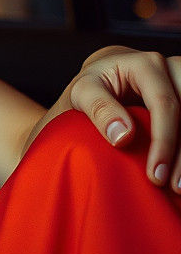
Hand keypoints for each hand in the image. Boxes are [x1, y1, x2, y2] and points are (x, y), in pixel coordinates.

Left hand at [56, 46, 180, 191]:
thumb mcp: (83, 91)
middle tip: (174, 187)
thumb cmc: (92, 85)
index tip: (155, 174)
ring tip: (179, 186)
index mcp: (146, 65)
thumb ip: (99, 109)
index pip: (165, 104)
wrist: (106, 77)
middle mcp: (172, 69)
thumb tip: (123, 137)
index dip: (164, 141)